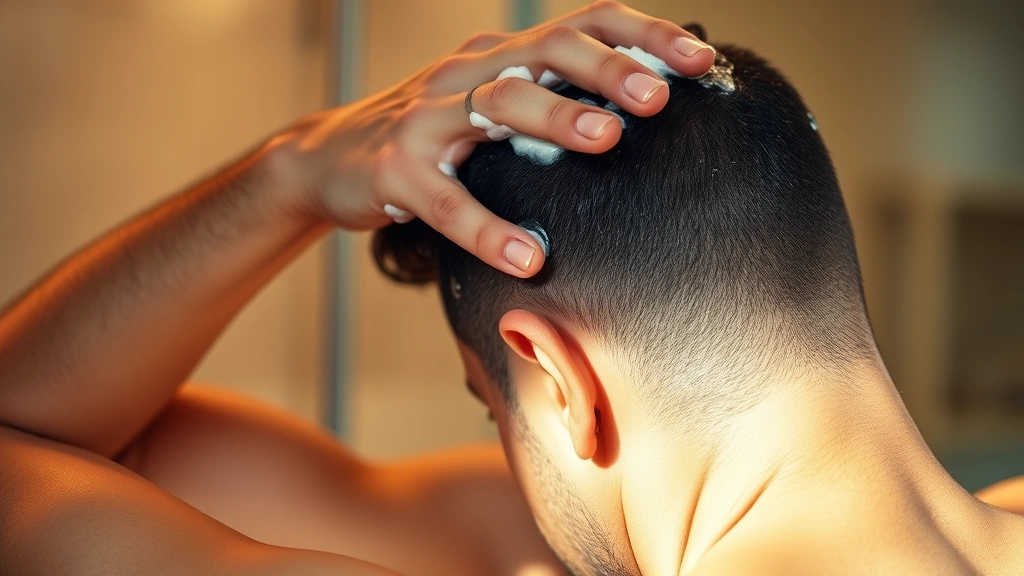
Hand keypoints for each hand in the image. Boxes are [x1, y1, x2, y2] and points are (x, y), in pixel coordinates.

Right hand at [271, 1, 714, 276]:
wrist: (326, 158)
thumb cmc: (429, 137)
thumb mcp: (486, 104)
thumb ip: (545, 103)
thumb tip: (632, 124)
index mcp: (498, 55)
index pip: (579, 23)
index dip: (642, 35)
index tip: (701, 61)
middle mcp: (466, 72)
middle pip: (545, 50)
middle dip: (606, 68)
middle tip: (658, 96)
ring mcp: (427, 117)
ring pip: (496, 101)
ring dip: (555, 117)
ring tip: (608, 140)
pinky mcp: (394, 171)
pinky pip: (444, 199)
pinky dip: (486, 227)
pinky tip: (525, 258)